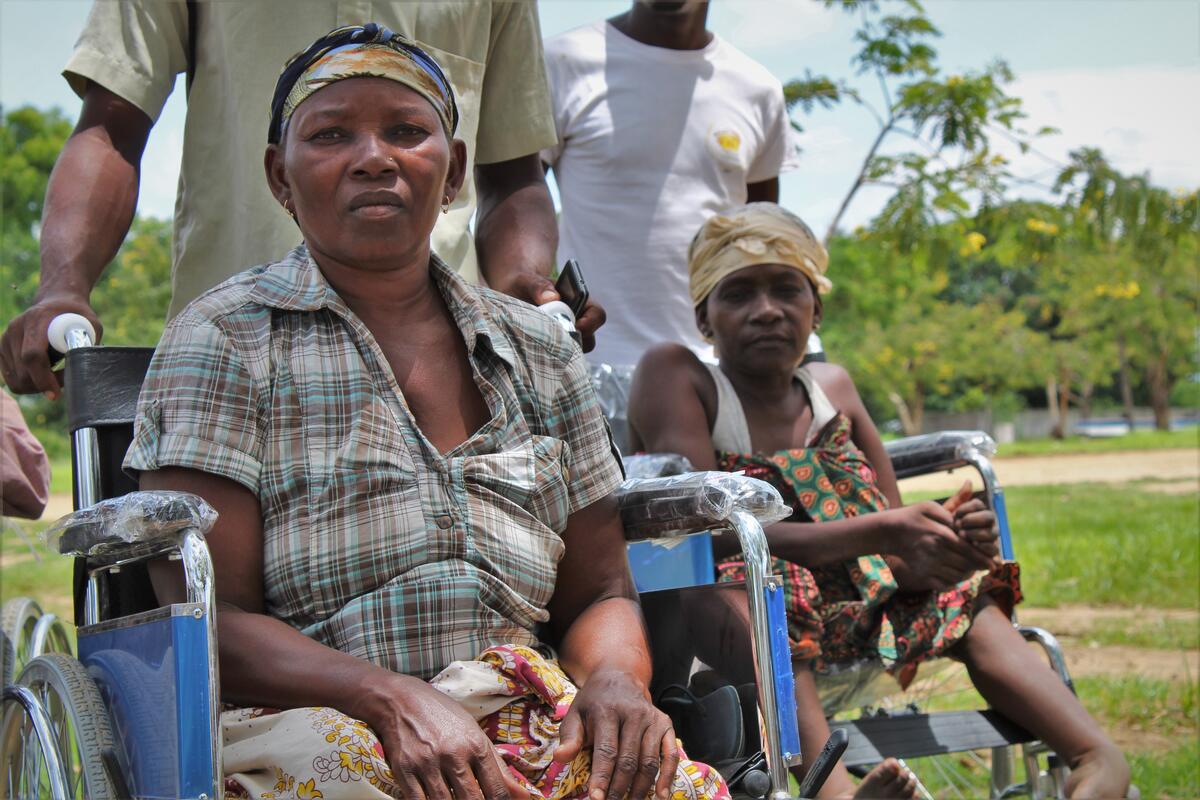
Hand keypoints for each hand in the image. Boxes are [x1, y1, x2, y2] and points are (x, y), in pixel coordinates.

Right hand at [0, 292, 101, 398]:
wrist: (56, 303)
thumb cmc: (77, 315)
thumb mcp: (91, 324)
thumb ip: (89, 342)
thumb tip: (85, 366)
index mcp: (37, 320)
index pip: (33, 355)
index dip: (43, 378)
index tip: (56, 394)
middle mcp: (16, 329)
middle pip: (23, 373)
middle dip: (44, 385)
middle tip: (66, 381)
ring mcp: (5, 339)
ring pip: (16, 380)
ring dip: (37, 386)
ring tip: (57, 376)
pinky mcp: (2, 349)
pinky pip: (12, 379)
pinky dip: (28, 383)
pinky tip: (44, 374)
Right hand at [363, 674, 528, 799]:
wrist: (401, 700)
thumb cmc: (443, 716)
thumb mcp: (474, 732)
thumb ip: (498, 765)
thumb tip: (524, 795)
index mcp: (476, 745)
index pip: (497, 790)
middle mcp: (454, 755)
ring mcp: (428, 764)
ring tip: (455, 799)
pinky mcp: (404, 771)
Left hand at [504, 271, 606, 352]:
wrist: (509, 295)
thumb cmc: (522, 285)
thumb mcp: (526, 281)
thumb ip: (538, 286)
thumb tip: (551, 297)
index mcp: (578, 301)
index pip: (597, 315)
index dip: (589, 323)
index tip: (573, 326)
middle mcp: (576, 321)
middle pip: (588, 340)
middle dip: (572, 342)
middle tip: (551, 339)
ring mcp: (565, 337)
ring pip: (573, 353)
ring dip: (558, 352)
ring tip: (537, 344)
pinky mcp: (552, 350)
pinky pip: (557, 360)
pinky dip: (547, 359)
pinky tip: (531, 351)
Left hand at [555, 668, 677, 799]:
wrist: (619, 676)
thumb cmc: (594, 702)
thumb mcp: (575, 713)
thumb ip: (569, 737)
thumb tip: (560, 758)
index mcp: (607, 711)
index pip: (607, 750)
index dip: (602, 777)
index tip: (596, 799)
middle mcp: (633, 714)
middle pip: (629, 760)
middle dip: (619, 789)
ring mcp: (652, 719)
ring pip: (649, 761)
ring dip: (641, 788)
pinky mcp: (665, 723)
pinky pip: (671, 754)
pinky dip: (667, 776)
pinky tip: (661, 795)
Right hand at [883, 499, 994, 592]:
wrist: (889, 533)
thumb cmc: (912, 517)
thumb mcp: (928, 506)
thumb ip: (950, 510)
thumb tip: (965, 520)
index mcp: (939, 535)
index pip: (968, 550)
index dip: (983, 558)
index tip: (993, 563)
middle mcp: (935, 552)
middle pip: (965, 564)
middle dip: (978, 567)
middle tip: (986, 565)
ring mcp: (928, 565)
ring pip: (957, 576)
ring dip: (968, 574)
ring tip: (972, 569)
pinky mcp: (922, 574)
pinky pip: (944, 584)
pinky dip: (954, 583)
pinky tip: (957, 575)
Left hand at [943, 481, 1000, 560]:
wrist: (941, 553)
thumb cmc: (944, 531)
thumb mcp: (947, 515)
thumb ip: (958, 500)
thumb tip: (969, 481)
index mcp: (977, 512)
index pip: (979, 505)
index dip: (968, 508)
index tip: (956, 514)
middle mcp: (987, 523)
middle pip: (989, 517)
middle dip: (974, 520)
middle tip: (959, 525)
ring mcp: (991, 538)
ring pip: (993, 532)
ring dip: (977, 533)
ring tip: (963, 536)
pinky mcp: (991, 553)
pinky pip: (994, 549)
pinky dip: (984, 547)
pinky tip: (973, 546)